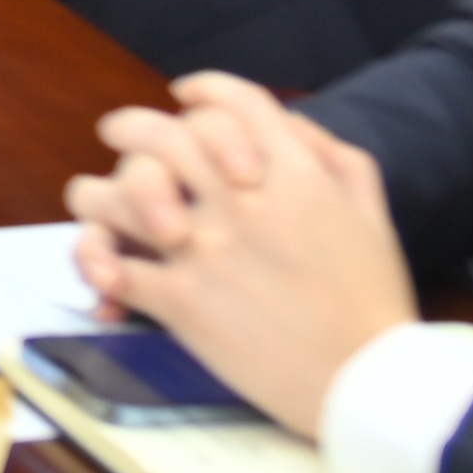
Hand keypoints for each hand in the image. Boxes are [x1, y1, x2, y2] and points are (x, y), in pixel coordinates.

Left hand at [62, 73, 416, 432]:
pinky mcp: (182, 301)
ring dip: (99, 197)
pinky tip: (105, 273)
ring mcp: (207, 249)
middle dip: (128, 127)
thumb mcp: (372, 216)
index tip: (185, 93)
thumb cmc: (373, 303)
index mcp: (295, 177)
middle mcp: (244, 201)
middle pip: (160, 135)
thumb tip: (288, 125)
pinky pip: (113, 267)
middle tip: (117, 134)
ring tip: (98, 205)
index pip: (238, 102)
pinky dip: (98, 266)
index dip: (205, 89)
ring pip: (117, 195)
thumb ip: (335, 160)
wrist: (368, 384)